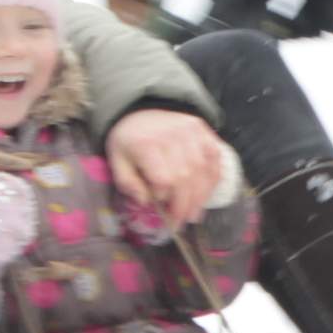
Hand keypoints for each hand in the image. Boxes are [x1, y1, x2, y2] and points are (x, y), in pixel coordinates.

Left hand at [106, 110, 225, 232]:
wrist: (140, 110)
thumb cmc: (129, 141)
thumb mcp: (117, 161)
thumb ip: (128, 183)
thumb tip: (145, 202)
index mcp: (146, 144)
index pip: (164, 178)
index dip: (166, 198)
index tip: (162, 210)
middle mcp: (171, 135)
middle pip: (186, 177)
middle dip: (185, 205)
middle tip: (181, 222)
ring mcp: (191, 131)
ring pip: (203, 170)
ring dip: (201, 197)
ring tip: (195, 214)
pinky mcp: (203, 130)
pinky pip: (215, 158)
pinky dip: (213, 179)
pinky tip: (206, 194)